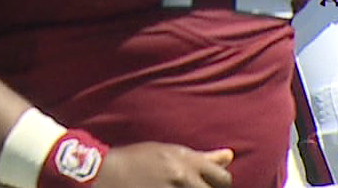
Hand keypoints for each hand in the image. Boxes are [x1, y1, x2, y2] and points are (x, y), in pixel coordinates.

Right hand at [95, 143, 232, 187]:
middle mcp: (182, 176)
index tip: (208, 184)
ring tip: (177, 187)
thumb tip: (230, 155)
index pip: (223, 179)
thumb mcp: (168, 152)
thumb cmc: (138, 160)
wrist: (107, 172)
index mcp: (185, 160)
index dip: (218, 184)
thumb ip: (201, 157)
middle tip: (190, 186)